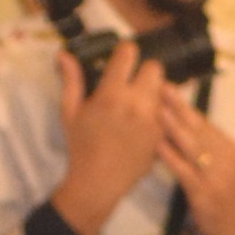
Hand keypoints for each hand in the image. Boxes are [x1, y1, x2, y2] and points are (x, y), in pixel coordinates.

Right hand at [54, 43, 168, 234]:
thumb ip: (71, 81)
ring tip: (142, 100)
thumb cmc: (81, 146)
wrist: (99, 181)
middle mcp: (137, 102)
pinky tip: (149, 118)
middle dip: (144, 70)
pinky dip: (163, 110)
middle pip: (154, 67)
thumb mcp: (70, 112)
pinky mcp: (164, 133)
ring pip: (166, 88)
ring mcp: (154, 119)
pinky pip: (171, 111)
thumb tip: (63, 54)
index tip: (121, 59)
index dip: (125, 52)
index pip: (129, 53)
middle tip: (134, 82)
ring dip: (155, 90)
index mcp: (112, 94)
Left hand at [153, 84, 234, 234]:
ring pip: (192, 146)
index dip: (186, 106)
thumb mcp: (223, 168)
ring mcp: (216, 176)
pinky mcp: (204, 193)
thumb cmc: (226, 198)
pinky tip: (156, 145)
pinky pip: (184, 169)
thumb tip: (182, 124)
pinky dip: (170, 155)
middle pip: (199, 129)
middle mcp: (227, 158)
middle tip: (160, 87)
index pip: (206, 123)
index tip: (169, 88)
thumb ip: (207, 148)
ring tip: (156, 109)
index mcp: (231, 149)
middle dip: (179, 107)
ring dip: (173, 126)